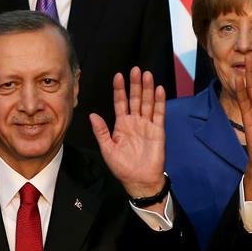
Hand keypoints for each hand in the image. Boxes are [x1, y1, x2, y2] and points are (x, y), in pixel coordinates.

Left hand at [90, 68, 165, 200]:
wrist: (139, 180)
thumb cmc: (122, 167)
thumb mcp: (107, 148)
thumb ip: (101, 131)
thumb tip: (92, 115)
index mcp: (122, 125)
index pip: (120, 102)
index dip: (120, 89)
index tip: (118, 76)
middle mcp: (135, 121)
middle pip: (135, 98)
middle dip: (135, 84)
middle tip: (135, 70)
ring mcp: (147, 125)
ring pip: (147, 103)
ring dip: (147, 89)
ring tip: (147, 75)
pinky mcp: (158, 131)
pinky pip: (159, 114)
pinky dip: (159, 102)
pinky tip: (159, 89)